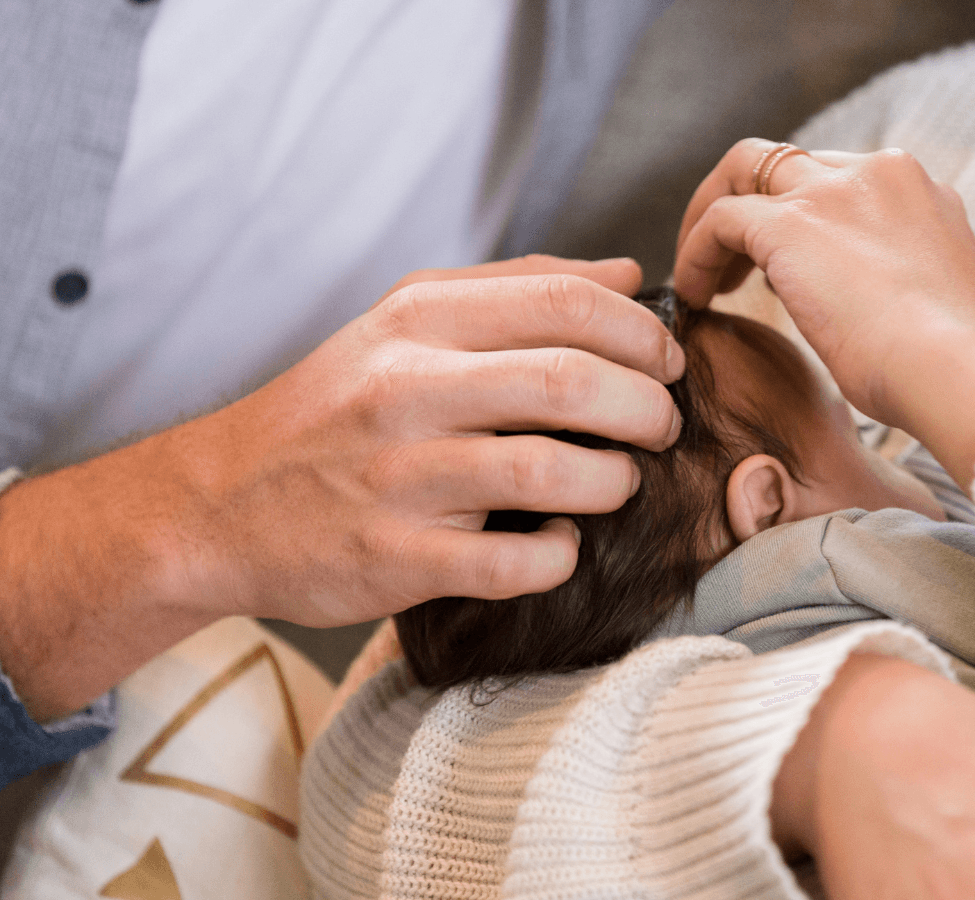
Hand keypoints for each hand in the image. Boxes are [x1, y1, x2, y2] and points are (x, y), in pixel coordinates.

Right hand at [0, 255, 682, 718]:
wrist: (219, 503)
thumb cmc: (339, 408)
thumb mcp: (409, 321)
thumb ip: (522, 290)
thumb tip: (630, 278)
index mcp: (420, 320)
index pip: (567, 304)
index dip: (643, 335)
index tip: (666, 363)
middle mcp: (407, 388)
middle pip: (573, 383)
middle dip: (646, 408)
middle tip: (662, 426)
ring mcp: (400, 477)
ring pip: (553, 473)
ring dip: (614, 482)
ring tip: (618, 483)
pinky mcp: (395, 559)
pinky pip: (514, 563)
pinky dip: (560, 557)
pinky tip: (563, 545)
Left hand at [674, 141, 974, 488]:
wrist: (957, 373)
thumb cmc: (948, 369)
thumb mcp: (928, 304)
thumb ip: (894, 281)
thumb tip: (860, 303)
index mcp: (920, 192)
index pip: (843, 179)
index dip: (805, 218)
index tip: (783, 273)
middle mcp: (880, 174)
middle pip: (792, 161)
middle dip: (754, 202)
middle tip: (733, 263)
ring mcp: (835, 191)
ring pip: (748, 167)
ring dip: (714, 215)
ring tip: (703, 278)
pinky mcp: (791, 223)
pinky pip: (721, 219)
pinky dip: (696, 252)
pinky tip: (693, 298)